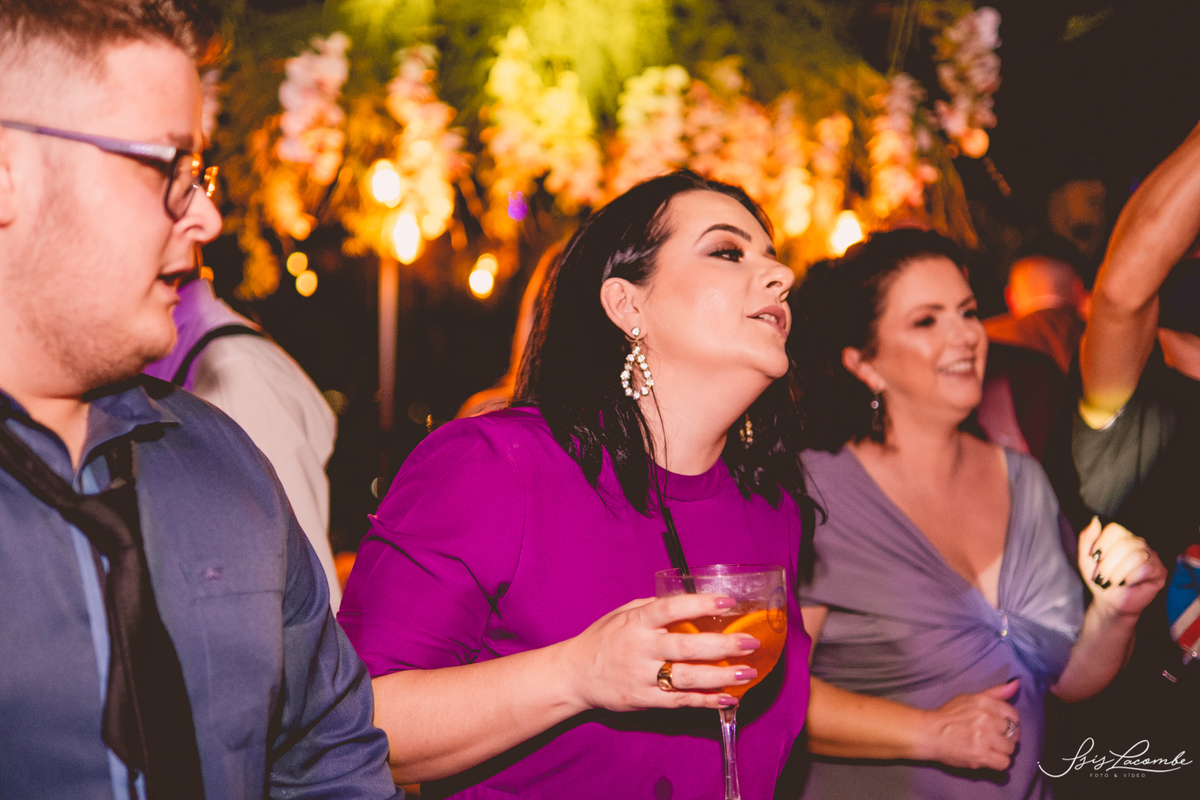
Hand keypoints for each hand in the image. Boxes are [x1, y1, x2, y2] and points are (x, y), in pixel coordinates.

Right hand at [560, 594, 760, 712]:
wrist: (574, 675)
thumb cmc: (602, 639)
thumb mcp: (622, 614)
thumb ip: (652, 607)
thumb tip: (688, 599)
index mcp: (636, 623)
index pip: (671, 609)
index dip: (700, 604)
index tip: (727, 602)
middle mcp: (640, 649)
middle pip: (686, 647)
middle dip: (722, 645)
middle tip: (750, 643)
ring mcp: (642, 677)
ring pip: (687, 678)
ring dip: (721, 676)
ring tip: (748, 672)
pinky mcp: (644, 700)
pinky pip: (680, 701)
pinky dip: (706, 700)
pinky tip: (728, 697)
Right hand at [916, 679, 1019, 770]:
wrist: (929, 733)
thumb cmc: (949, 715)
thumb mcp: (970, 698)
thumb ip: (995, 693)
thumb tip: (1016, 684)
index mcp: (985, 702)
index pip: (1014, 715)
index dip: (1008, 723)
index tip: (998, 727)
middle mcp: (986, 718)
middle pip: (1014, 733)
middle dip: (1005, 737)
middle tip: (992, 739)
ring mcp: (984, 737)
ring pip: (1010, 748)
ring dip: (1001, 751)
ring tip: (988, 748)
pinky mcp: (980, 754)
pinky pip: (1004, 762)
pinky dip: (997, 762)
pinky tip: (987, 757)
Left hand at [1077, 517, 1167, 617]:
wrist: (1110, 603)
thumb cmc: (1099, 579)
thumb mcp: (1086, 559)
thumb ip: (1087, 538)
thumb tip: (1095, 520)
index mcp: (1121, 537)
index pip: (1115, 529)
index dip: (1102, 544)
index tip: (1094, 559)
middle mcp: (1138, 543)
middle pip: (1124, 543)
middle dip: (1107, 563)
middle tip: (1101, 577)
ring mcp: (1151, 555)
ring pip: (1135, 555)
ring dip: (1117, 572)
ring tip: (1111, 582)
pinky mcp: (1159, 571)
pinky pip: (1146, 567)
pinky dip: (1130, 577)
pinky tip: (1125, 583)